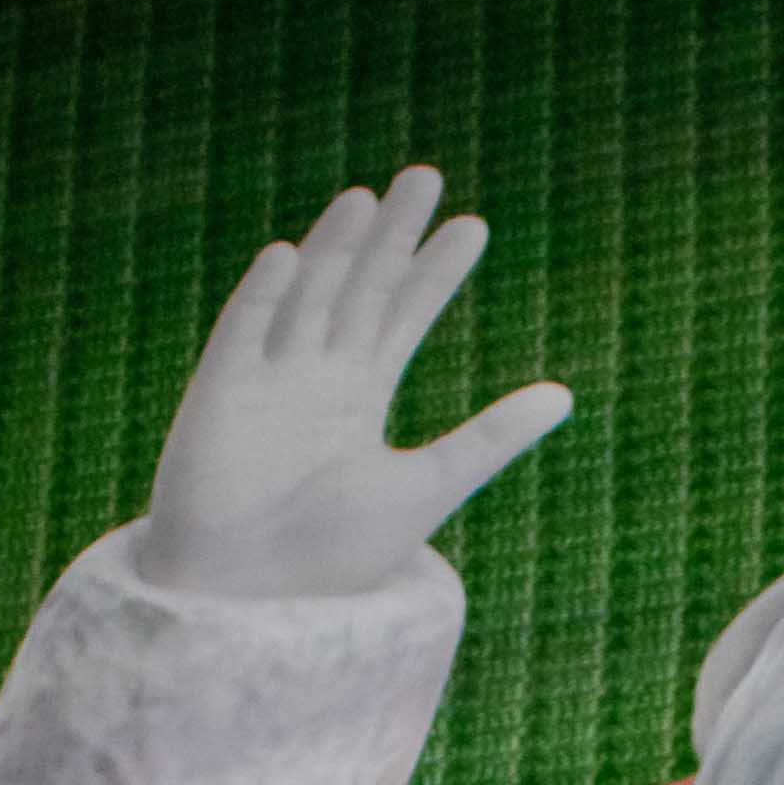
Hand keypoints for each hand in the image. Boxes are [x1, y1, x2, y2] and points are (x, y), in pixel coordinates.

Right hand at [142, 165, 572, 604]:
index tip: (474, 227)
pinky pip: (243, 332)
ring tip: (366, 200)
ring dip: (333, 249)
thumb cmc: (334, 560)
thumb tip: (565, 396)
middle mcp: (313, 381)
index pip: (402, 319)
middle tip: (425, 178)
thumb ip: (489, 440)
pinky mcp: (218, 395)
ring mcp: (264, 381)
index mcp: (359, 403)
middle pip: (358, 290)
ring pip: (306, 296)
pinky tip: (290, 257)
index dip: (433, 273)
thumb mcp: (428, 486)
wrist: (255, 606)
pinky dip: (264, 296)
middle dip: (389, 237)